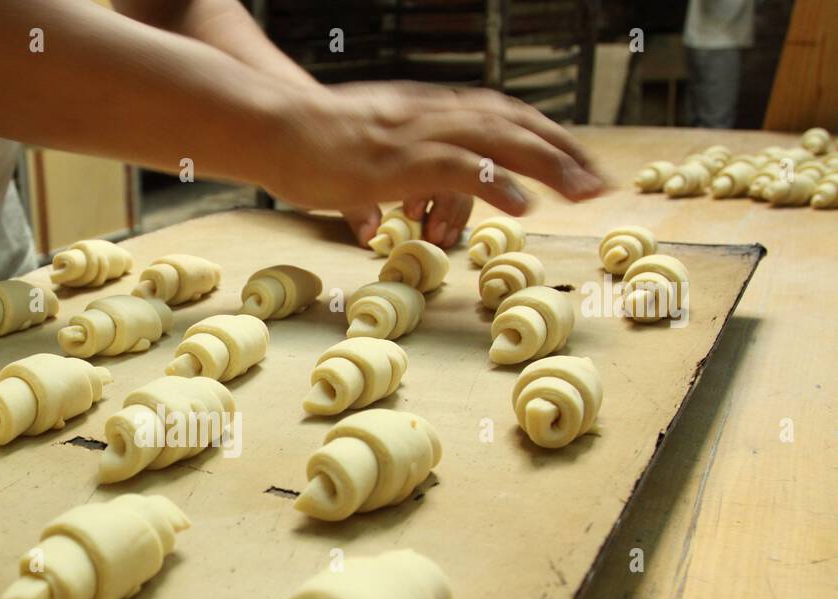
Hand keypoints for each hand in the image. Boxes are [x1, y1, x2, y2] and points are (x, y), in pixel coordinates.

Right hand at [264, 81, 606, 238]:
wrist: (274, 128)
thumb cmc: (312, 146)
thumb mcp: (368, 153)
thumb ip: (395, 173)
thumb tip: (402, 213)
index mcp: (428, 109)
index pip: (501, 115)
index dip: (543, 136)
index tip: (576, 161)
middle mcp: (432, 113)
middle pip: (513, 124)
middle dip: (563, 151)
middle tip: (599, 182)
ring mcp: (417, 134)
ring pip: (498, 141)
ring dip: (547, 164)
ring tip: (583, 191)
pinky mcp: (398, 160)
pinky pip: (458, 169)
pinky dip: (495, 185)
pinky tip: (523, 204)